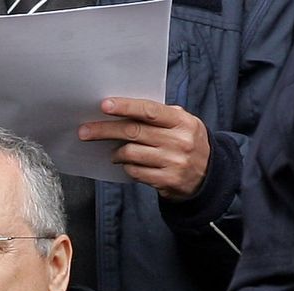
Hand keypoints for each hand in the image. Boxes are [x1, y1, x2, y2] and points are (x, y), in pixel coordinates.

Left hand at [78, 97, 209, 199]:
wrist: (209, 176)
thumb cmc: (187, 144)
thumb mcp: (183, 124)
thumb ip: (160, 115)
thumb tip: (124, 108)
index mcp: (182, 122)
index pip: (150, 111)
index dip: (126, 107)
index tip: (104, 105)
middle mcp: (179, 141)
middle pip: (133, 132)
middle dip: (104, 130)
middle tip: (84, 131)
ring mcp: (173, 162)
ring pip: (131, 153)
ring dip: (115, 152)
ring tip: (113, 152)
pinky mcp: (167, 180)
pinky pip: (135, 171)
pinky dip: (126, 167)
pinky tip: (127, 164)